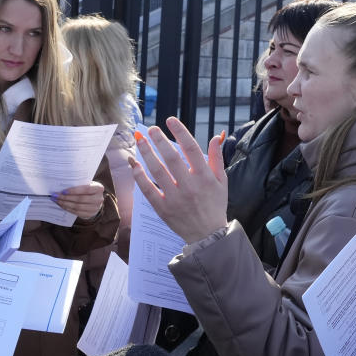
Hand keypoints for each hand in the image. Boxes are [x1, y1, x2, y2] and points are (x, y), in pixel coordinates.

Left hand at [52, 182, 104, 220]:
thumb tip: (62, 185)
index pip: (86, 189)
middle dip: (66, 197)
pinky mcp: (89, 214)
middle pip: (80, 199)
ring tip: (56, 200)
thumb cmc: (88, 189)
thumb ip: (78, 184)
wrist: (95, 200)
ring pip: (77, 207)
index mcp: (99, 188)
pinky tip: (61, 205)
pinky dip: (67, 208)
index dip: (74, 190)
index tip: (63, 191)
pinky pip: (76, 212)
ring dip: (65, 204)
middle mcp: (99, 199)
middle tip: (56, 195)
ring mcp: (95, 208)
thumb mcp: (86, 184)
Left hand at [129, 117, 228, 243]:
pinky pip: (148, 189)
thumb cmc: (215, 205)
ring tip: (139, 140)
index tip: (170, 120)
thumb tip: (215, 136)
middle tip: (150, 129)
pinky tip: (134, 163)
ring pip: (157, 171)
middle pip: (171, 158)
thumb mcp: (221, 181)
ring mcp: (174, 198)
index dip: (180, 132)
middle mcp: (189, 186)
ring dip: (147, 154)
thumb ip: (217, 158)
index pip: (191, 148)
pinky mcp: (163, 208)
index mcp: (205, 177)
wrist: (207, 235)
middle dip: (159, 140)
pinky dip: (139, 176)